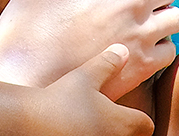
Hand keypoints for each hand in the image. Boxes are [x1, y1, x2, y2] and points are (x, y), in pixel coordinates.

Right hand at [0, 0, 178, 98]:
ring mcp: (142, 31)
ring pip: (175, 18)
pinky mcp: (144, 64)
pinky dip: (157, 49)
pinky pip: (169, 50)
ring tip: (137, 29)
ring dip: (160, 20)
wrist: (24, 70)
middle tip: (128, 8)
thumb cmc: (31, 16)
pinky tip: (134, 51)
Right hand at [35, 45, 154, 135]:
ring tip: (91, 123)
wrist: (31, 123)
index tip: (127, 110)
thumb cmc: (61, 99)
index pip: (147, 125)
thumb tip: (123, 50)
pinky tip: (76, 129)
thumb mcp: (86, 76)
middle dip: (126, 128)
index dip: (140, 117)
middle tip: (110, 116)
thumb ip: (107, 64)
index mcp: (122, 123)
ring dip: (108, 133)